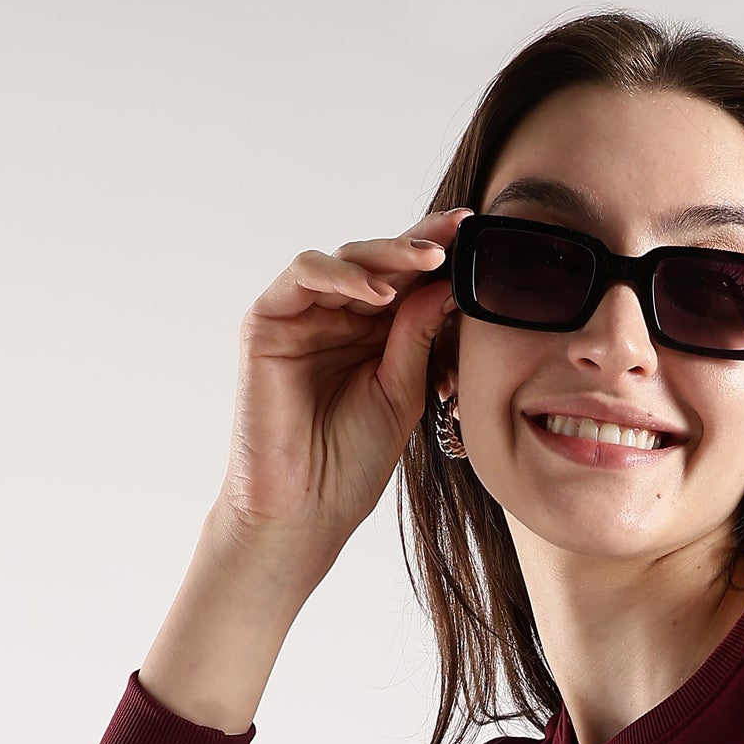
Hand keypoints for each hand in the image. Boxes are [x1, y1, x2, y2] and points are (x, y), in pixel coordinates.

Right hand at [217, 205, 474, 550]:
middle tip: (458, 234)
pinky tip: (380, 292)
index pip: (405, 281)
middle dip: (419, 245)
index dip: (438, 256)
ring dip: (387, 256)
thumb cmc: (351, 463)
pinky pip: (303, 275)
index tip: (476, 234)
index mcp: (370, 334)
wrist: (306, 509)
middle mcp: (334, 317)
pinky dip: (342, 275)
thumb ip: (419, 337)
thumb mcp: (403, 393)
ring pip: (343, 260)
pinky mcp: (266, 321)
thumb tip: (447, 284)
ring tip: (428, 262)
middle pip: (377, 261)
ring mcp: (300, 316)